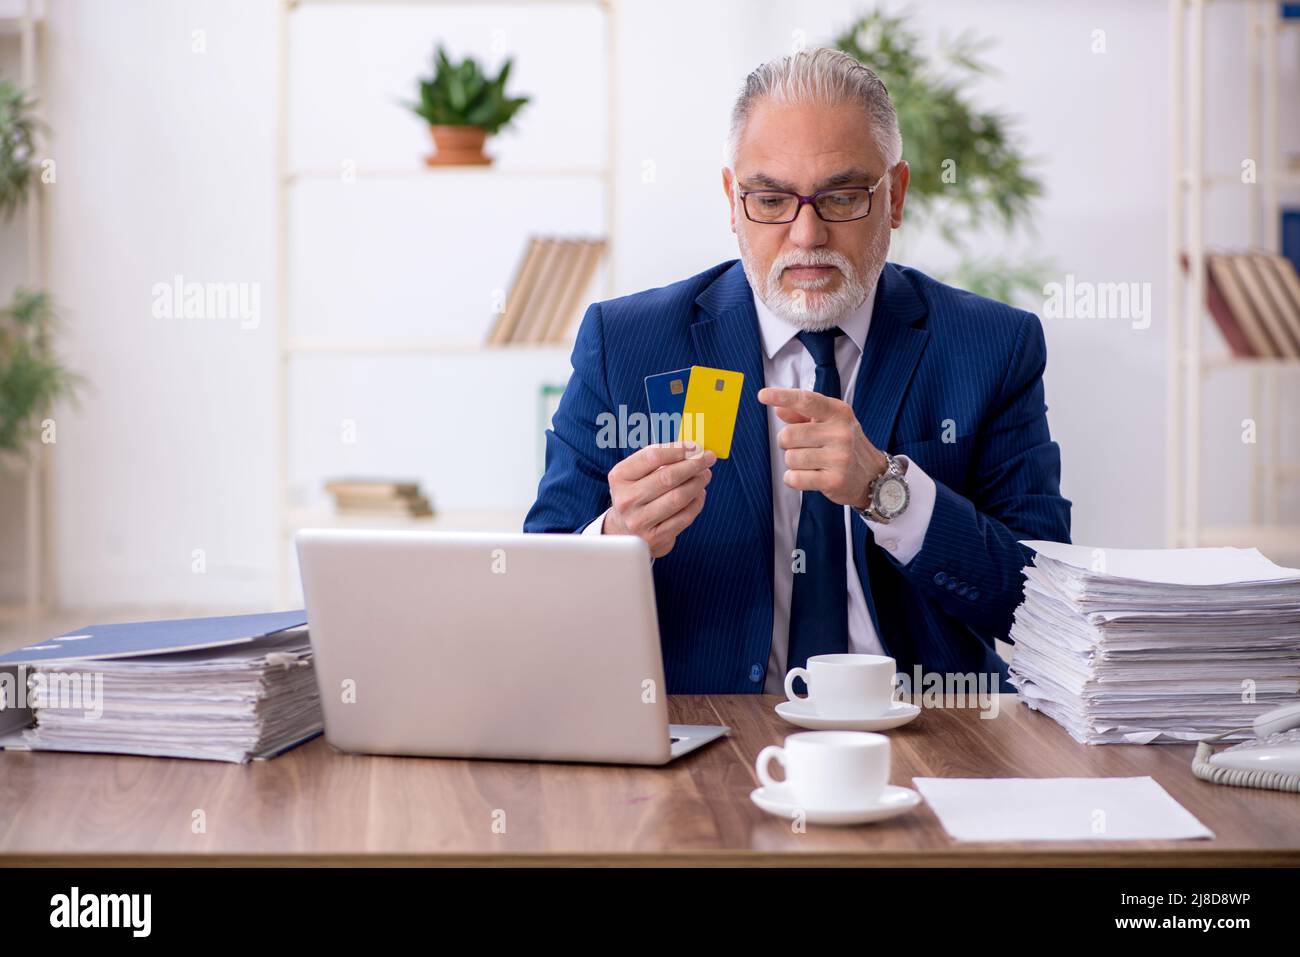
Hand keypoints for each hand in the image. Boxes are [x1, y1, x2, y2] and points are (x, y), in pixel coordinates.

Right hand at [603, 441, 715, 556]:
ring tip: (705, 474)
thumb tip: (693, 450)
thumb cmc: (636, 494)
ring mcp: (640, 521)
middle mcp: (626, 499)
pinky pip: (685, 516)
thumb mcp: (636, 474)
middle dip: (693, 464)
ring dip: (697, 482)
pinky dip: (697, 502)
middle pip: (667, 477)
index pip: (652, 457)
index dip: (677, 449)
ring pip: (678, 497)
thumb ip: (660, 460)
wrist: (623, 531)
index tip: (695, 446)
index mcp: (619, 477)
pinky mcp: (655, 537)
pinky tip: (699, 493)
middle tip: (708, 457)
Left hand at [757, 387, 886, 508]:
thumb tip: (779, 409)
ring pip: (790, 458)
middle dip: (787, 443)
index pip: (807, 400)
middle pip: (789, 435)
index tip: (763, 395)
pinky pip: (795, 478)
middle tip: (802, 447)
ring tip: (810, 463)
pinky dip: (794, 479)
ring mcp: (839, 457)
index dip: (783, 396)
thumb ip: (802, 414)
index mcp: (838, 413)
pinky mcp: (834, 480)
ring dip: (793, 463)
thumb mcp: (830, 423)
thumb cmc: (845, 445)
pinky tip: (808, 476)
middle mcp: (841, 433)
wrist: (874, 476)